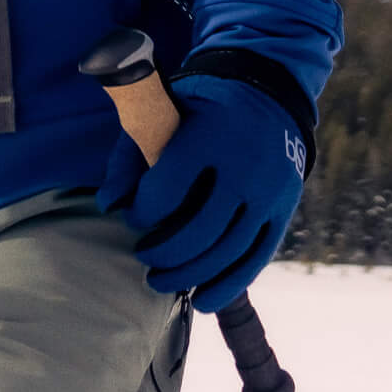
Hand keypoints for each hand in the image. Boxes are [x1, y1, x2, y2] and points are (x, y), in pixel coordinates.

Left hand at [98, 74, 307, 310]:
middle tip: (143, 258)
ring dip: (190, 275)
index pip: (168, 189)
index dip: (143, 213)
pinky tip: (202, 299)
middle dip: (165, 253)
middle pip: (200, 230)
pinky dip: (229, 285)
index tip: (133, 219)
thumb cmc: (199, 107)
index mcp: (210, 135)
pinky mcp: (284, 211)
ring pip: (229, 251)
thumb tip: (108, 206)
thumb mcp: (162, 113)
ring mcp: (269, 192)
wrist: (267, 92)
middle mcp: (246, 166)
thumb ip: (130, 156)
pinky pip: (256, 258)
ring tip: (159, 282)